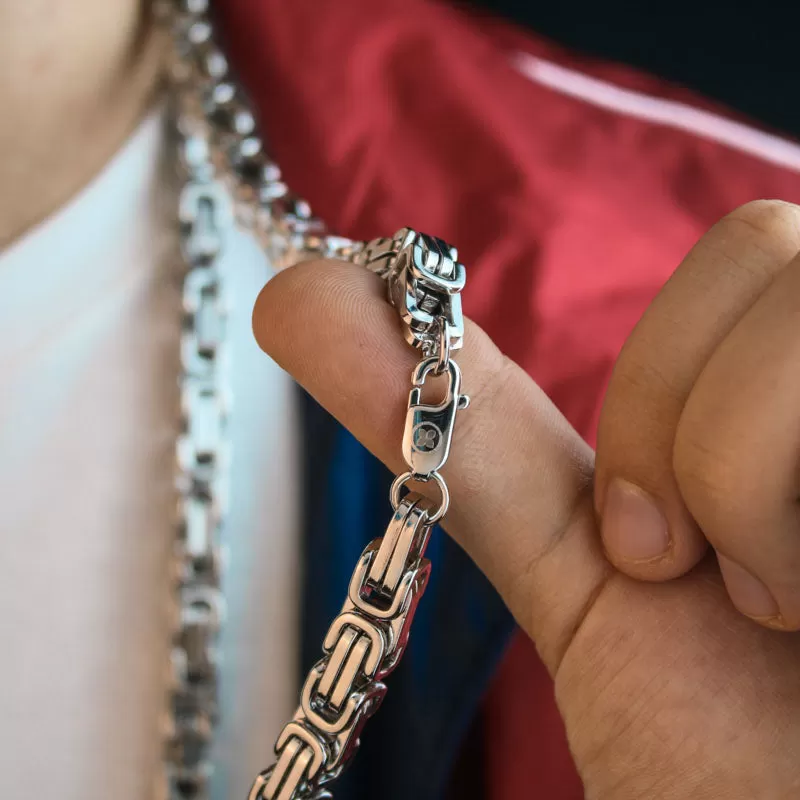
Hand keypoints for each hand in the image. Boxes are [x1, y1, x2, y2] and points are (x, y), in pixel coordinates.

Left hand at [253, 200, 799, 797]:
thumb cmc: (725, 756)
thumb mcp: (595, 577)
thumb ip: (464, 428)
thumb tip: (294, 292)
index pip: (757, 253)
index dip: (672, 385)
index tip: (644, 540)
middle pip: (780, 243)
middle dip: (700, 423)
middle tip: (712, 578)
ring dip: (757, 466)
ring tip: (792, 615)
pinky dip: (798, 496)